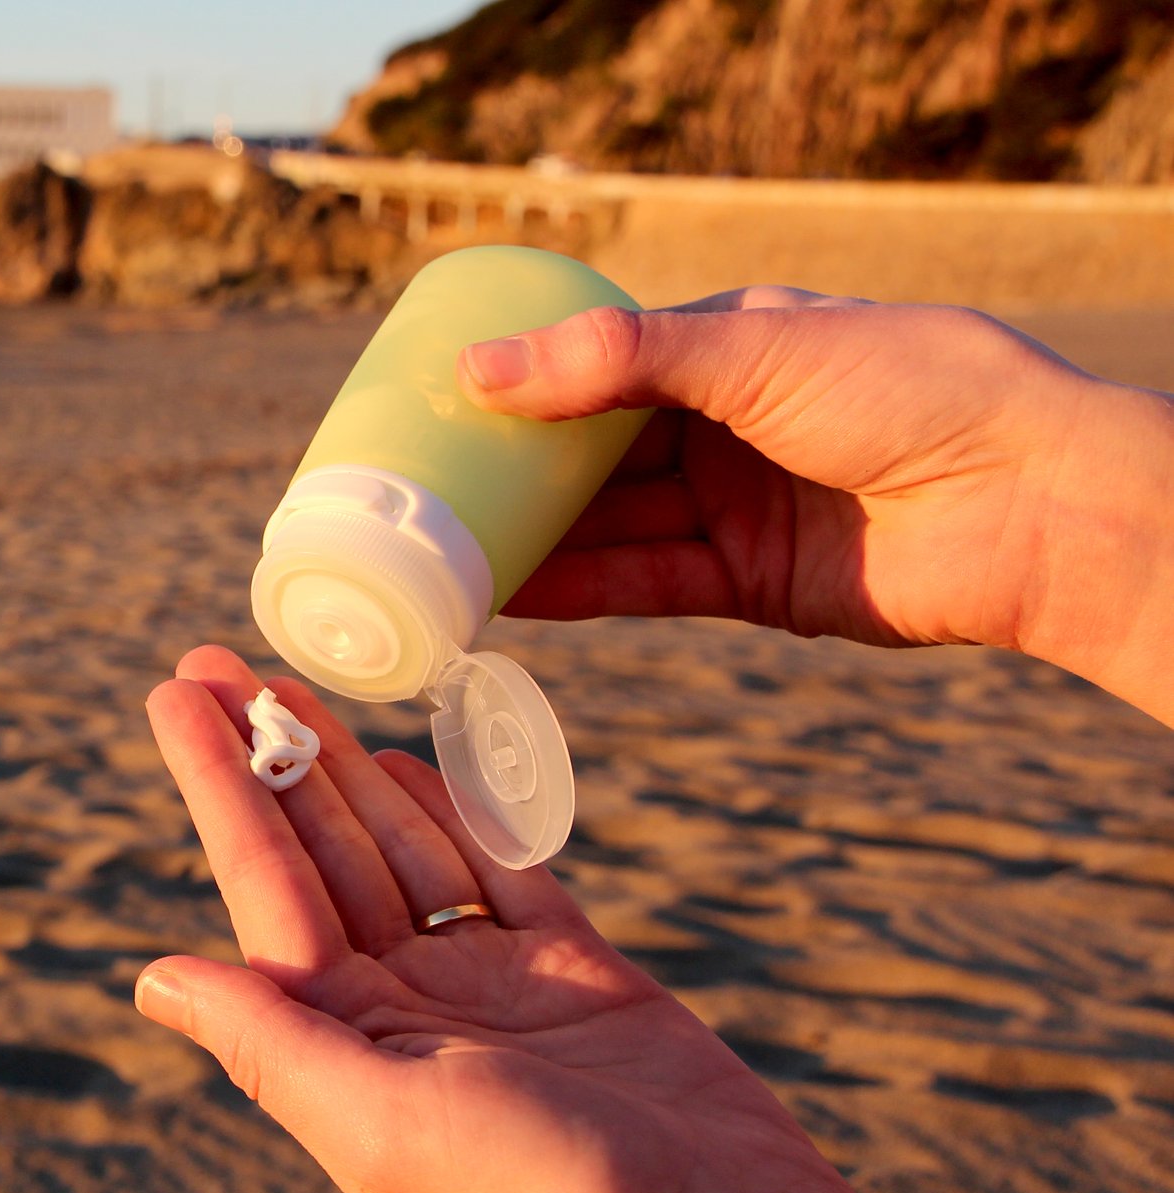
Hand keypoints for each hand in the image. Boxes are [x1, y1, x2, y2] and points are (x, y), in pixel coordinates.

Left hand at [136, 645, 897, 1192]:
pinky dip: (458, 815)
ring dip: (347, 771)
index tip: (175, 696)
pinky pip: (503, 874)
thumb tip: (153, 977)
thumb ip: (273, 1042)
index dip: (218, 786)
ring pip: (404, 851)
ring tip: (295, 687)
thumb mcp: (385, 1124)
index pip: (264, 886)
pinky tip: (405, 759)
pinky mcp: (579, 979)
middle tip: (214, 660)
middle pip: (321, 855)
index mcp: (348, 1046)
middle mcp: (406, 1013)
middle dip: (268, 756)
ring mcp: (491, 991)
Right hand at [457, 286, 1173, 724]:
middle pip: (593, 451)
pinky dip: (577, 589)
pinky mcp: (750, 582)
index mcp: (733, 344)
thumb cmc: (913, 390)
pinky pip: (643, 583)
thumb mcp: (752, 350)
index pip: (602, 361)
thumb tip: (478, 369)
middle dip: (509, 470)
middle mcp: (728, 424)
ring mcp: (737, 505)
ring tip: (434, 551)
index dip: (523, 382)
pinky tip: (505, 595)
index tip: (439, 400)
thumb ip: (615, 362)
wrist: (1032, 506)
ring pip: (608, 522)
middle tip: (413, 487)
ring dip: (528, 538)